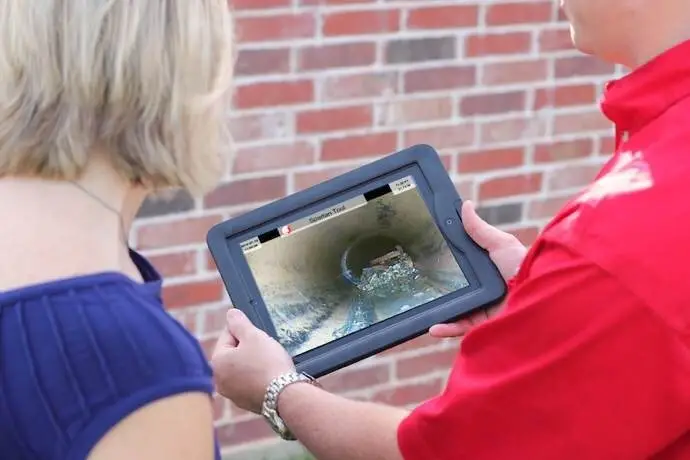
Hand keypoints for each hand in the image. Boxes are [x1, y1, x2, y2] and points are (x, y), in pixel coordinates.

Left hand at [210, 309, 295, 413]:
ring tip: (269, 364)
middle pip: (234, 353)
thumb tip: (230, 314)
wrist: (285, 395)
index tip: (259, 336)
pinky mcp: (245, 403)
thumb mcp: (254, 336)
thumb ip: (239, 322)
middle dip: (249, 348)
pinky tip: (270, 377)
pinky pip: (250, 383)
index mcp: (217, 361)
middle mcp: (219, 380)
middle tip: (265, 350)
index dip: (245, 331)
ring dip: (254, 363)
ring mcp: (232, 394)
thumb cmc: (268, 364)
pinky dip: (258, 378)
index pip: (228, 335)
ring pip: (243, 369)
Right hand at [428, 200, 527, 337]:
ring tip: (420, 310)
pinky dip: (446, 328)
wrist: (538, 291)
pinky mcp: (483, 325)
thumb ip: (479, 229)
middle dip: (436, 292)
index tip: (426, 262)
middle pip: (454, 292)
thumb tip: (465, 206)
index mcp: (484, 273)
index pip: (460, 270)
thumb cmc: (521, 265)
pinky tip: (432, 327)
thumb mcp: (499, 243)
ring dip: (436, 313)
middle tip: (417, 288)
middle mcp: (482, 292)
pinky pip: (461, 328)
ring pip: (454, 312)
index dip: (444, 267)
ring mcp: (481, 309)